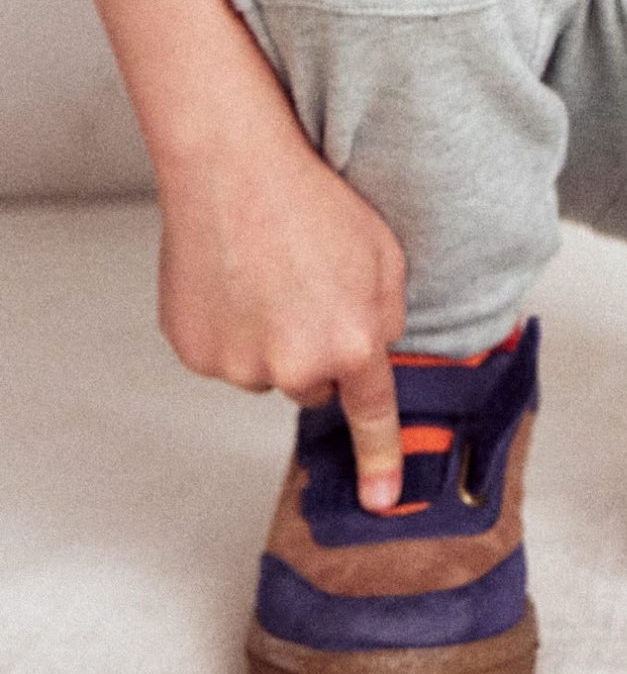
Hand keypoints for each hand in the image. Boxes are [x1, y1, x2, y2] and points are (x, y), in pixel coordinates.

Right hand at [158, 133, 409, 509]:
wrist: (234, 169)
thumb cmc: (314, 200)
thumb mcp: (385, 252)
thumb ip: (386, 315)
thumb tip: (374, 352)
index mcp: (352, 342)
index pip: (371, 416)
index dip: (380, 462)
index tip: (383, 503)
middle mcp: (293, 367)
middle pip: (313, 384)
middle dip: (316, 350)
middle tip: (306, 286)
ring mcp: (237, 365)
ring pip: (265, 369)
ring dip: (269, 336)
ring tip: (266, 271)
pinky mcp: (194, 352)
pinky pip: (223, 354)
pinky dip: (228, 326)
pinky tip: (231, 277)